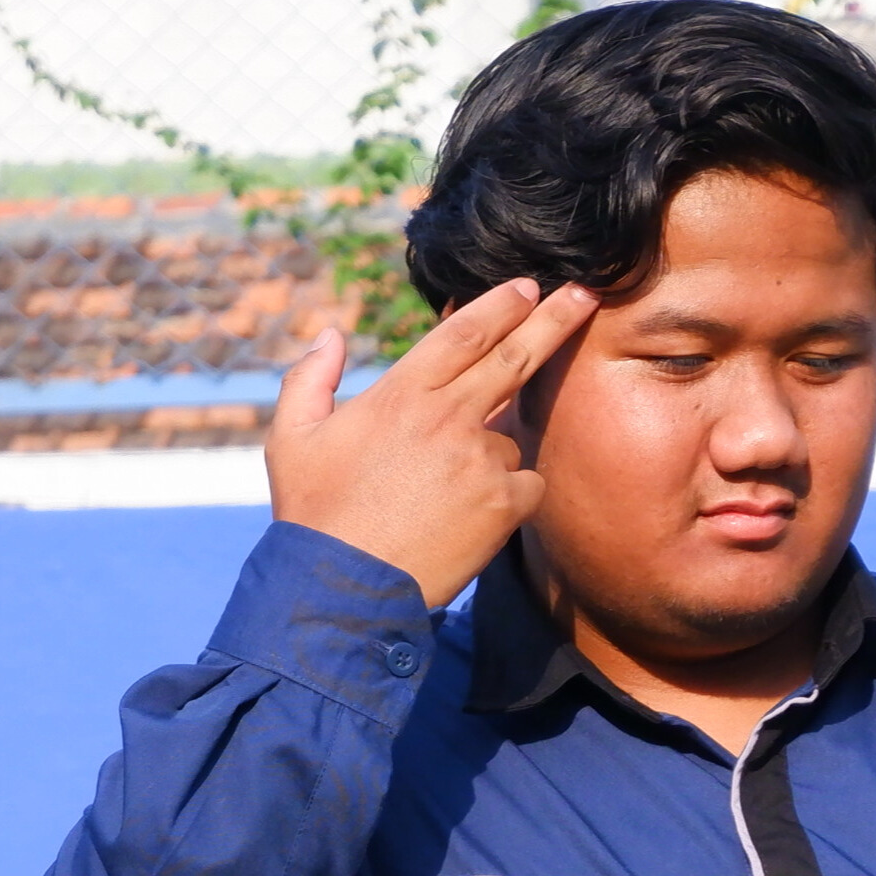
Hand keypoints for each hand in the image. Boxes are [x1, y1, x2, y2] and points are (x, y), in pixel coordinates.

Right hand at [264, 280, 595, 608]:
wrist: (342, 589)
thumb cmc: (314, 515)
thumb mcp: (292, 437)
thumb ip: (310, 377)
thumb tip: (332, 334)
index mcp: (401, 393)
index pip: (463, 332)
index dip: (500, 305)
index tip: (527, 286)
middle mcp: (447, 416)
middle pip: (514, 356)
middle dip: (553, 319)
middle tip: (583, 295)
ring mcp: (480, 459)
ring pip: (508, 441)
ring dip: (490, 457)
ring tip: (442, 500)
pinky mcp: (503, 504)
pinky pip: (526, 486)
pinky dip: (510, 498)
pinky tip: (470, 521)